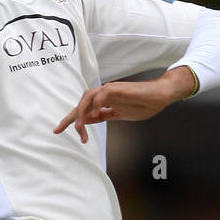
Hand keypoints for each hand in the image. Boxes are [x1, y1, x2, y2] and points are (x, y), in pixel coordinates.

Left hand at [53, 67, 196, 143]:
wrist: (160, 96)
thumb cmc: (143, 103)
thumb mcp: (119, 115)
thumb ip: (105, 116)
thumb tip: (91, 121)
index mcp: (104, 101)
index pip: (83, 110)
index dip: (71, 119)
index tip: (59, 130)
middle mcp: (104, 94)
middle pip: (81, 103)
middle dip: (70, 117)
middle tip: (61, 130)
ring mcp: (111, 90)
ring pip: (88, 97)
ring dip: (81, 112)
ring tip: (79, 127)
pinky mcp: (119, 89)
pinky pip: (103, 94)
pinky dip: (96, 104)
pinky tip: (95, 115)